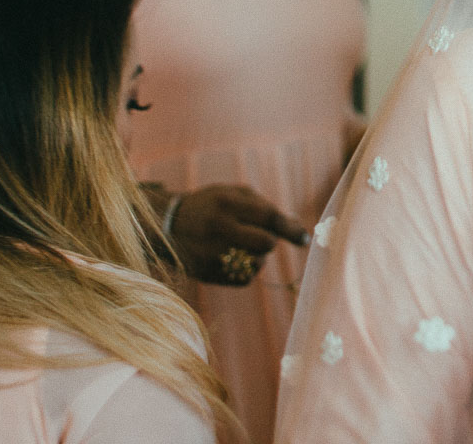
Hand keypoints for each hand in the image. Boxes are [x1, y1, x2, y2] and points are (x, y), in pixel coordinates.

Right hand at [168, 184, 308, 285]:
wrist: (168, 226)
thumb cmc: (211, 205)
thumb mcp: (233, 193)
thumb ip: (264, 207)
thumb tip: (296, 227)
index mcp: (227, 202)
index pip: (269, 217)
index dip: (291, 229)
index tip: (304, 239)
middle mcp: (218, 227)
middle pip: (265, 243)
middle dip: (270, 241)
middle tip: (264, 238)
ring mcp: (210, 252)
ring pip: (257, 263)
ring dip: (258, 256)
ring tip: (242, 246)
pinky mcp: (206, 273)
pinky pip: (245, 279)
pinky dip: (247, 270)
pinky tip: (234, 258)